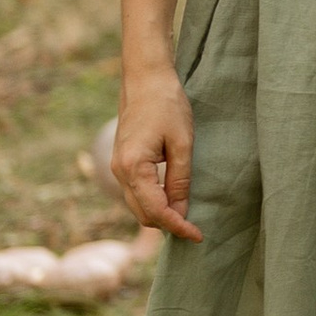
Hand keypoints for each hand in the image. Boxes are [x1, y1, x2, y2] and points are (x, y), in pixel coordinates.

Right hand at [112, 69, 200, 242]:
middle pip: (142, 213)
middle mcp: (119, 171)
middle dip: (168, 224)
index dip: (177, 226)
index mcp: (133, 167)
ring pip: (137, 205)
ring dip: (160, 214)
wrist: (145, 80)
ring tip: (187, 217)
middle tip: (195, 228)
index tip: (197, 235)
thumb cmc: (167, 105)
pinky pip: (135, 192)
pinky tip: (172, 199)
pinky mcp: (122, 162)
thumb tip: (181, 212)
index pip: (155, 210)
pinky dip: (152, 201)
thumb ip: (180, 180)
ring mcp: (117, 167)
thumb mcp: (182, 143)